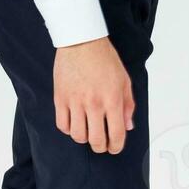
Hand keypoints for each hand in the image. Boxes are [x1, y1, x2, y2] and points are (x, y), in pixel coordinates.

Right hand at [53, 37, 135, 153]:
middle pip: (96, 140)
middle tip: (102, 144)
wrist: (81, 41)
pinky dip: (69, 129)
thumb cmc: (104, 58)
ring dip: (84, 139)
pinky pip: (62, 125)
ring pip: (78, 136)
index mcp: (112, 100)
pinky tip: (74, 123)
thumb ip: (128, 105)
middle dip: (101, 147)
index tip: (114, 147)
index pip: (116, 135)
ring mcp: (75, 102)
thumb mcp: (124, 80)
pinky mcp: (60, 98)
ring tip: (87, 132)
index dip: (116, 146)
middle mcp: (94, 104)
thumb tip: (127, 126)